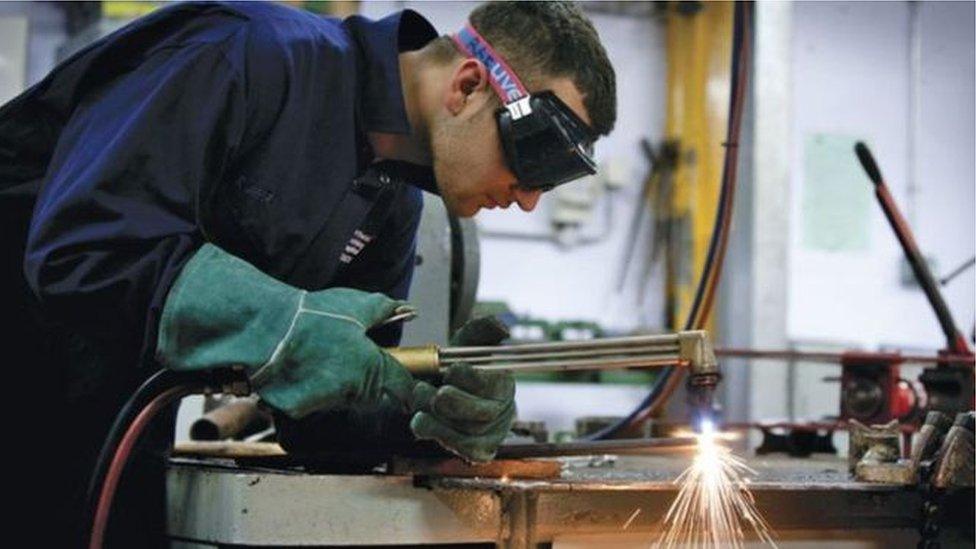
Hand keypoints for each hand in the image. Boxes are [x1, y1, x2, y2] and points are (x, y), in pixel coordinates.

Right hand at [157, 244, 416, 418]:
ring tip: (318, 359)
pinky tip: (298, 371)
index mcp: (369, 365)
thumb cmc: (313, 314)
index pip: (401, 387)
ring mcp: (323, 402)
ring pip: (340, 401)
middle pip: (369, 396)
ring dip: (335, 387)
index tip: (404, 385)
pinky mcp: (297, 409)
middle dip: (364, 382)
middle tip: (344, 359)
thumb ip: (386, 310)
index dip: (404, 385)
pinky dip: (307, 392)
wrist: (265, 326)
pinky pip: (310, 404)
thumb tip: (410, 309)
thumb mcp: (356, 305)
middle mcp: (350, 389)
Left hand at [407, 316, 514, 461]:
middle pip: (482, 413)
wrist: (440, 395)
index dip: (472, 377)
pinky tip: (422, 419)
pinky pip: (458, 448)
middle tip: (431, 390)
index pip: (495, 384)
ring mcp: (493, 434)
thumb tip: (501, 328)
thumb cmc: (456, 369)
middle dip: (451, 401)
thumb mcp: (466, 344)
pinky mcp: (478, 452)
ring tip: (420, 397)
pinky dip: (435, 432)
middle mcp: (504, 411)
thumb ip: (481, 330)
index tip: (452, 369)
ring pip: (466, 431)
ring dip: (436, 414)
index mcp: (505, 382)